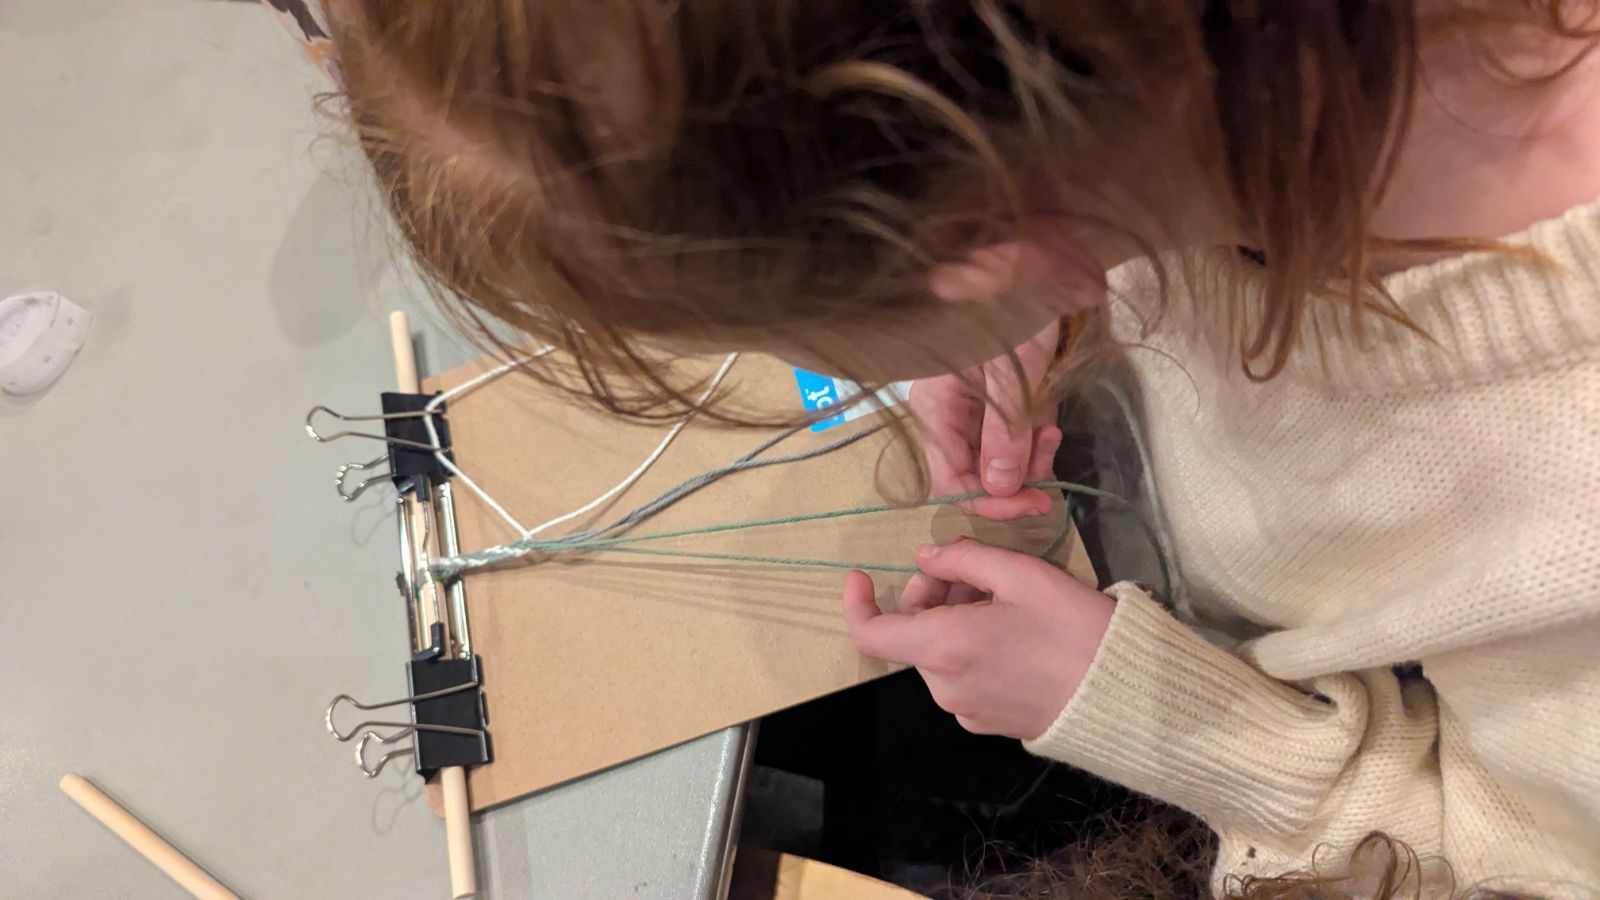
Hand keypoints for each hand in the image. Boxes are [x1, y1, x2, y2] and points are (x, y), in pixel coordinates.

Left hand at [842, 537, 1113, 739]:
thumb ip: (962, 560)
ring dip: (951, 620)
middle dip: (929, 596)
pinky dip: (968, 649)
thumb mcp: (1022, 574)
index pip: (870, 635)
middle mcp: (945, 686)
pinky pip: (961, 678)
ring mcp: (966, 710)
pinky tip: (1010, 632)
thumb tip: (925, 558)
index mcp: (944, 648)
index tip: (862, 577)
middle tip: (970, 571)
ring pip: (937, 655)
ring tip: (1000, 599)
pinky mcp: (988, 723)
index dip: (858, 604)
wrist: (1127, 695)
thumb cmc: (1075, 628)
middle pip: (911, 636)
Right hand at [908, 319, 1063, 521]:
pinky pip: (1011, 437)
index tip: (1036, 503)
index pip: (949, 481)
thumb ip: (1005, 432)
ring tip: (1051, 430)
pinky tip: (1048, 419)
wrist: (1040, 266)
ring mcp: (971, 408)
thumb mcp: (1015, 373)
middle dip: (1016, 476)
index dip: (990, 502)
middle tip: (1050, 456)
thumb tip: (998, 489)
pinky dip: (1032, 436)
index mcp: (935, 407)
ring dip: (1029, 455)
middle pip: (974, 474)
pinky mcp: (995, 401)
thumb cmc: (1017, 307)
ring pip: (997, 460)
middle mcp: (946, 413)